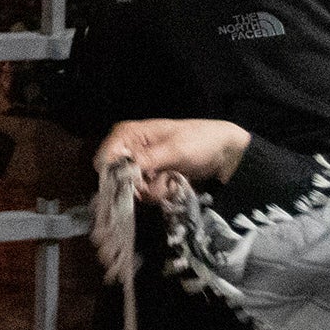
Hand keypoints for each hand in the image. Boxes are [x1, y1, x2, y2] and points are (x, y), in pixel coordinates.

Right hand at [94, 118, 252, 201]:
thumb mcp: (174, 149)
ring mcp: (140, 166)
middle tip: (160, 181)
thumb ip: (146, 160)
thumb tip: (122, 173)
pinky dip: (162, 193)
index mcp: (127, 134)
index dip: (116, 175)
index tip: (136, 184)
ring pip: (133, 190)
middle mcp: (128, 150)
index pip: (104, 160)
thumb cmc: (199, 141)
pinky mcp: (151, 179)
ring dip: (155, 191)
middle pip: (116, 178)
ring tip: (173, 180)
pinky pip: (147, 195)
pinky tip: (175, 183)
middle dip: (139, 186)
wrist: (225, 152)